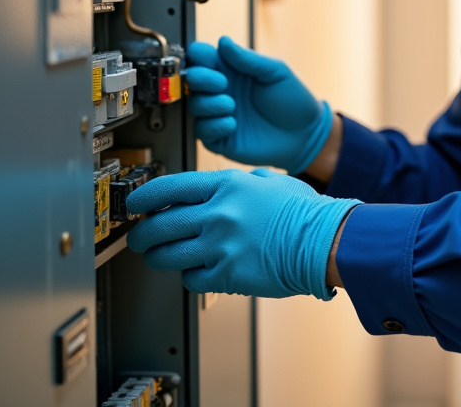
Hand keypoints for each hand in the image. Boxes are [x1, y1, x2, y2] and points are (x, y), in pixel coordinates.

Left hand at [125, 168, 359, 298]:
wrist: (326, 242)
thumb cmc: (306, 213)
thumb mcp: (271, 181)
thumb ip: (245, 181)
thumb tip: (232, 184)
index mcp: (227, 186)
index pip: (168, 189)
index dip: (143, 198)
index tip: (135, 205)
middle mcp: (219, 214)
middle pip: (158, 225)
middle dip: (142, 234)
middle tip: (140, 238)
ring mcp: (221, 245)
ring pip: (166, 255)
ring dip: (158, 258)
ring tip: (160, 257)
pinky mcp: (227, 274)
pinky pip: (191, 279)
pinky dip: (190, 277)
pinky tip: (198, 271)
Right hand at [183, 36, 332, 174]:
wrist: (306, 134)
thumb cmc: (293, 100)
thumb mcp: (275, 72)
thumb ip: (248, 59)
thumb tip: (223, 41)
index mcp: (231, 70)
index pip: (202, 57)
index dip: (200, 56)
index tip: (210, 60)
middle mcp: (221, 91)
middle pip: (192, 80)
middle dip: (202, 79)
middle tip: (223, 83)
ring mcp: (219, 115)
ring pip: (194, 106)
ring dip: (209, 104)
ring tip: (231, 105)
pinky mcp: (221, 139)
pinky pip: (202, 132)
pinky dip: (214, 126)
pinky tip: (233, 124)